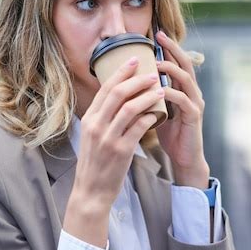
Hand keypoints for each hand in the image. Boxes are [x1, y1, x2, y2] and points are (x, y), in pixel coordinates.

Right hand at [71, 57, 162, 211]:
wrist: (92, 190)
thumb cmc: (96, 162)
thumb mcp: (93, 135)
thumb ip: (103, 116)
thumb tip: (119, 96)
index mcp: (90, 119)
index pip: (105, 88)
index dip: (121, 72)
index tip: (134, 60)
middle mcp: (97, 125)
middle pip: (117, 93)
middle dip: (137, 79)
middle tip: (153, 73)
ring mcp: (108, 138)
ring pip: (130, 108)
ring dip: (148, 96)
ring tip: (160, 90)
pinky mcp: (121, 151)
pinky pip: (139, 128)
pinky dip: (150, 117)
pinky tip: (158, 113)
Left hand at [154, 31, 209, 188]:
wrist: (183, 158)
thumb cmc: (169, 134)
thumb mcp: (157, 109)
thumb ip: (150, 95)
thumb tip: (130, 82)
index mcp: (182, 89)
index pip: (176, 62)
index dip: (168, 48)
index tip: (156, 34)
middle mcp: (191, 92)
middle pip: (185, 64)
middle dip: (173, 49)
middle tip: (160, 37)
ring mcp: (195, 103)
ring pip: (186, 79)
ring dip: (170, 69)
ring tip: (155, 63)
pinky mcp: (194, 116)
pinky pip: (183, 100)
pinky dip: (171, 93)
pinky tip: (160, 90)